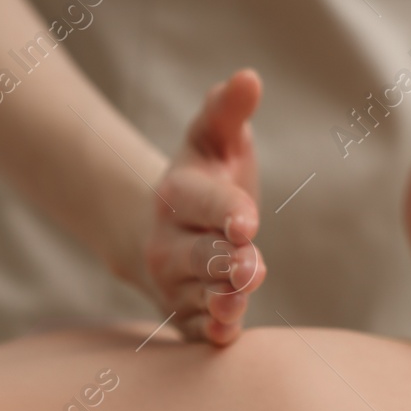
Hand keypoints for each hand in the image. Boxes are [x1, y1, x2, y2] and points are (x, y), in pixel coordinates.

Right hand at [140, 69, 267, 345]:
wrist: (159, 233)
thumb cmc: (204, 179)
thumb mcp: (212, 140)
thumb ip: (227, 111)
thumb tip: (248, 77)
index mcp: (177, 195)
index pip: (202, 202)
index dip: (225, 211)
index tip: (248, 220)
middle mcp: (167, 243)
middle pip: (200, 255)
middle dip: (225, 262)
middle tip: (252, 266)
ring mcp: (173, 284)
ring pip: (199, 296)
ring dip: (221, 302)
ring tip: (238, 302)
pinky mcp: (184, 317)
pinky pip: (195, 331)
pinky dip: (210, 333)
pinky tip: (226, 333)